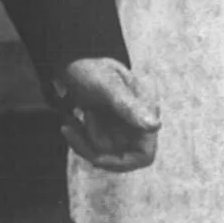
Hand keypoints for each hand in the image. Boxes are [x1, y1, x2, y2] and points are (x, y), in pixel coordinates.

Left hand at [54, 57, 159, 171]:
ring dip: (82, 140)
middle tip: (68, 129)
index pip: (143, 156)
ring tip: (71, 117)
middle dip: (92, 148)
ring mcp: (118, 128)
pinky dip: (78, 137)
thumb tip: (155, 126)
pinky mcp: (103, 128)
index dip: (122, 163)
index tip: (96, 157)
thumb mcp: (107, 84)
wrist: (71, 59)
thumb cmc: (90, 67)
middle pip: (118, 158)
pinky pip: (91, 145)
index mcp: (144, 115)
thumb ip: (128, 105)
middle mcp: (134, 125)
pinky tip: (68, 121)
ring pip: (102, 152)